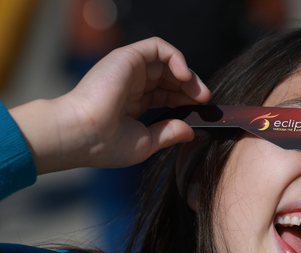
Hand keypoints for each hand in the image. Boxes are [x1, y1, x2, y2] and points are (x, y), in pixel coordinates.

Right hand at [10, 37, 211, 173]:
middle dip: (191, 88)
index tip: (201, 112)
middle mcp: (131, 84)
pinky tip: (184, 77)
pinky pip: (158, 47)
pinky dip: (176, 57)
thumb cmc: (105, 144)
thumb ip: (168, 133)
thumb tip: (190, 130)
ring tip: (198, 93)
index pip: (166, 95)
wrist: (82, 135)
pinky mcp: (127, 57)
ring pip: (167, 61)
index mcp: (132, 103)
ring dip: (188, 75)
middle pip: (170, 77)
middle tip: (205, 101)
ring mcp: (128, 70)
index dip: (186, 100)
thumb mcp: (145, 142)